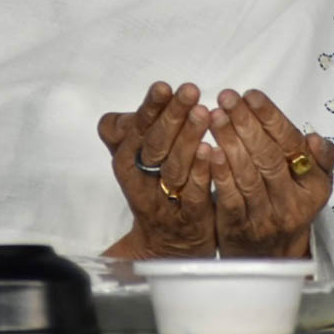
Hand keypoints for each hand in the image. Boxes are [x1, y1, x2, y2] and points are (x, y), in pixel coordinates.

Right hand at [98, 81, 215, 258]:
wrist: (167, 246)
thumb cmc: (154, 189)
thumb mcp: (135, 160)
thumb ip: (127, 134)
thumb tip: (121, 115)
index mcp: (128, 163)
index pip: (136, 132)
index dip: (149, 109)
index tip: (163, 86)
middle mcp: (143, 184)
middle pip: (154, 148)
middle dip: (172, 117)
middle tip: (190, 91)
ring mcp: (166, 204)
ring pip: (174, 171)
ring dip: (188, 140)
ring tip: (204, 113)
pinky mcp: (190, 221)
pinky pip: (195, 197)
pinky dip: (203, 174)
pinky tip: (213, 151)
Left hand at [208, 88, 333, 257]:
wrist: (270, 256)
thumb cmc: (288, 203)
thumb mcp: (313, 184)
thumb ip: (320, 159)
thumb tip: (315, 139)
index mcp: (314, 187)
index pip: (292, 144)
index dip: (270, 117)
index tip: (251, 94)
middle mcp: (292, 203)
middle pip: (267, 157)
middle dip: (246, 123)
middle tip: (227, 97)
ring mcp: (265, 218)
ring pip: (247, 174)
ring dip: (229, 141)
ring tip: (214, 115)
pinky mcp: (239, 229)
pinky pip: (229, 197)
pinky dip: (219, 173)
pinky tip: (208, 150)